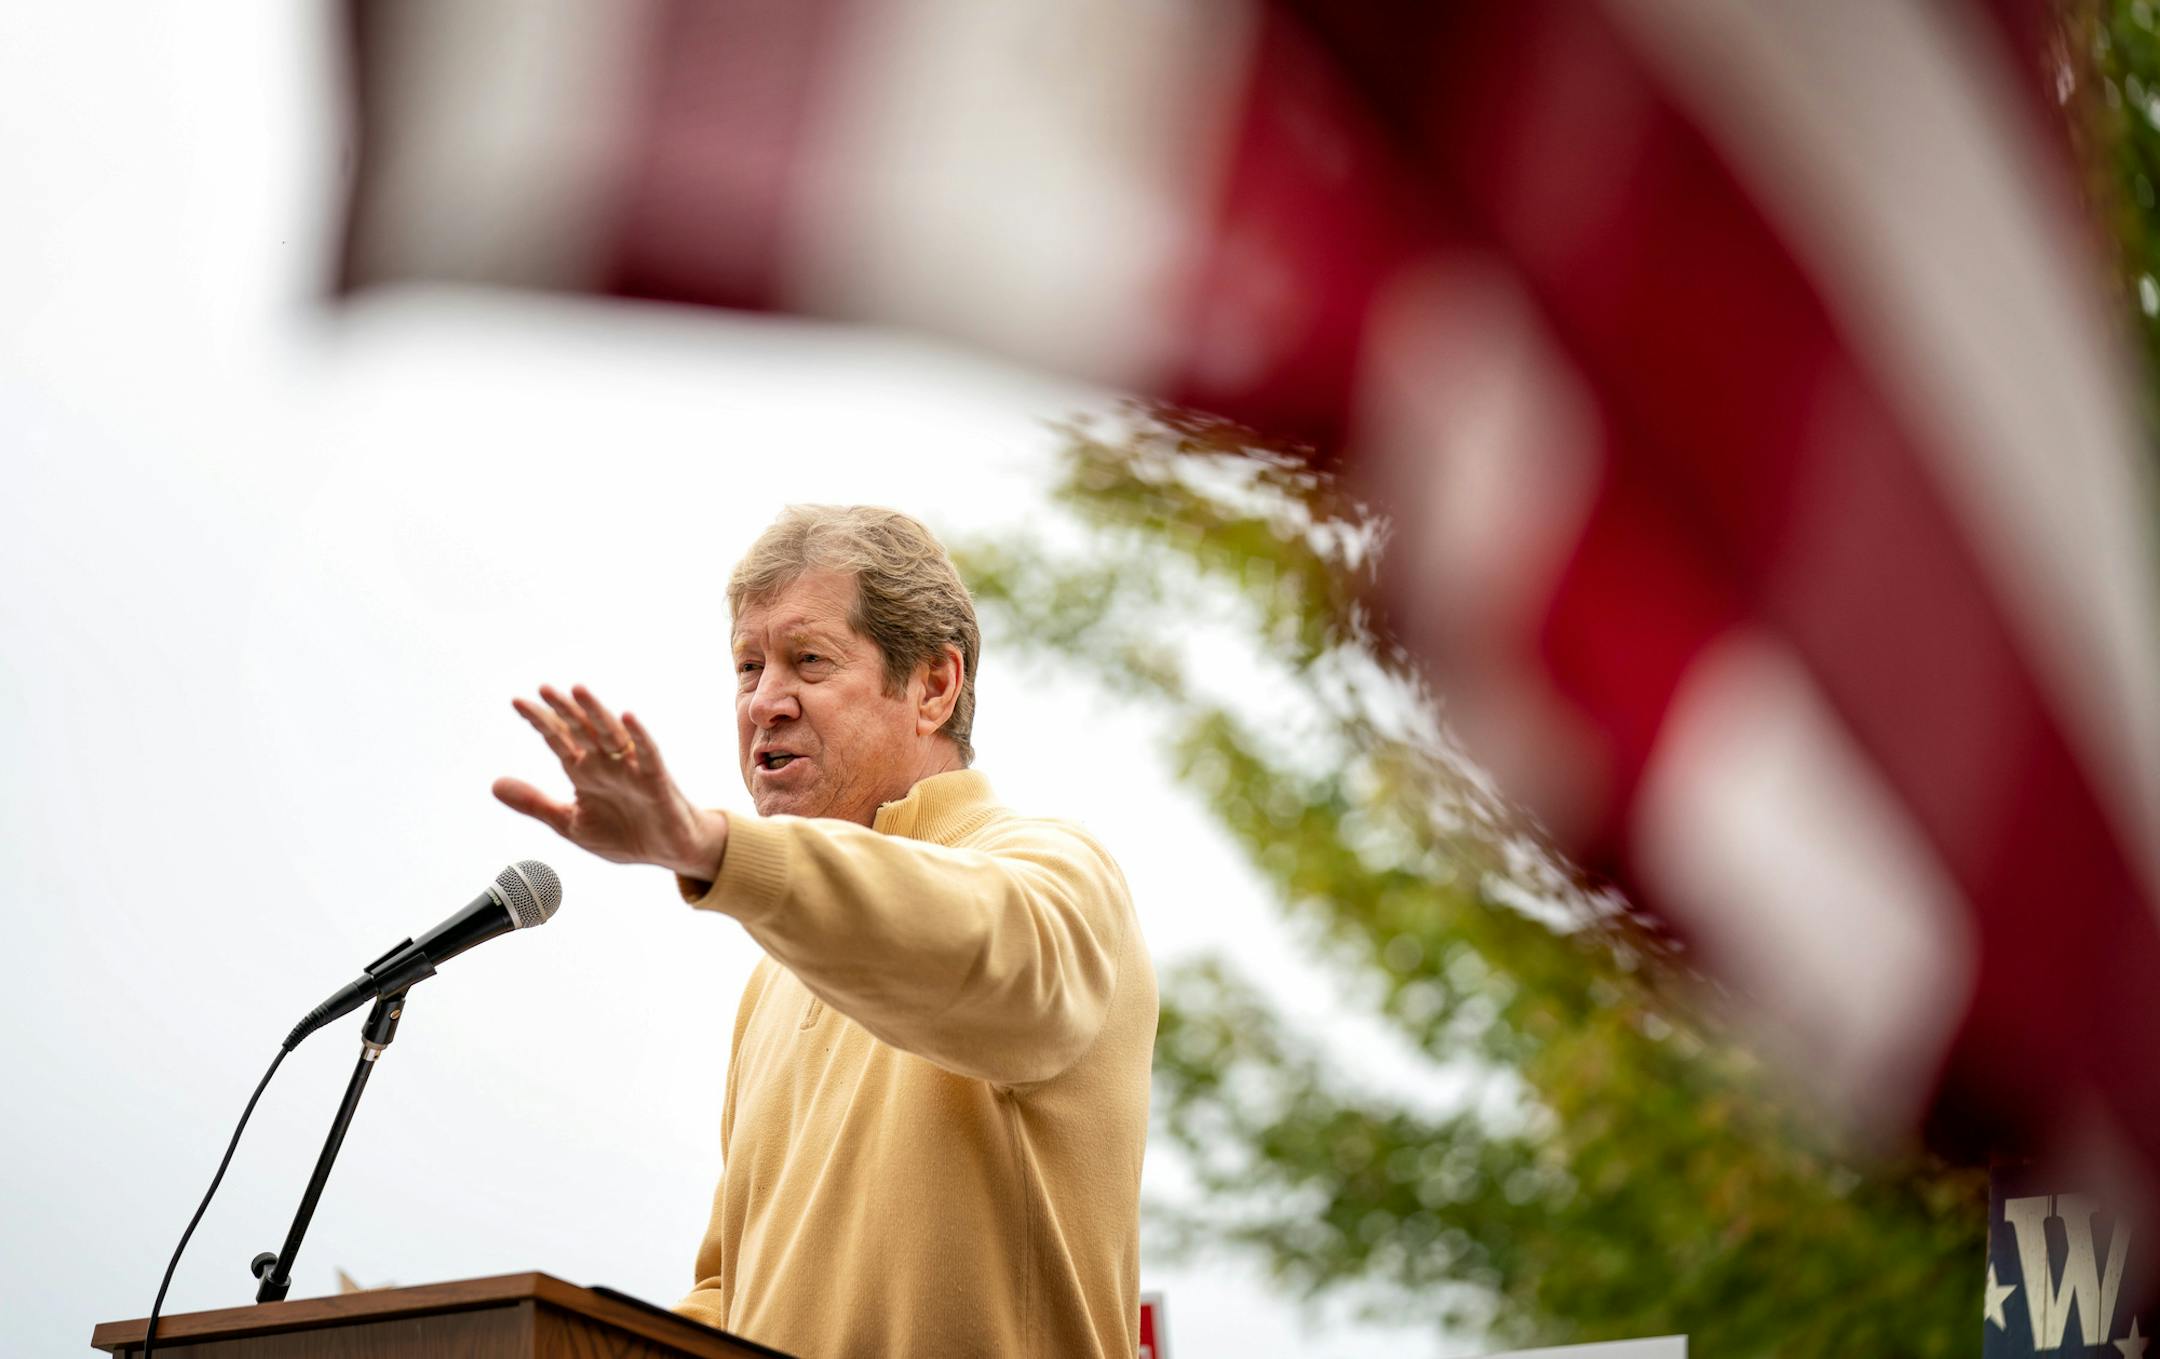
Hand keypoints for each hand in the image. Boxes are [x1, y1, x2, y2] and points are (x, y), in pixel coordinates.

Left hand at [492, 684, 726, 878]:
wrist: (666, 852)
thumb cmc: (622, 833)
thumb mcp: (569, 823)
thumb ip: (535, 803)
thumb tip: (493, 784)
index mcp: (583, 772)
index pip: (558, 739)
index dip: (539, 721)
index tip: (516, 702)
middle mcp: (605, 763)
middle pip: (581, 729)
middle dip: (563, 709)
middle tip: (543, 689)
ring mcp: (631, 768)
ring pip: (610, 733)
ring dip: (595, 712)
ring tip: (578, 690)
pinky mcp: (655, 779)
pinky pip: (647, 752)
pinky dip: (638, 735)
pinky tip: (627, 717)